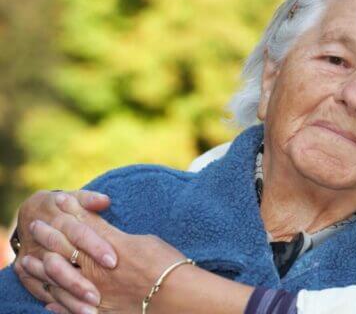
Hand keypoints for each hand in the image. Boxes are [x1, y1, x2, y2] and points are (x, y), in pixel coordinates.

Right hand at [13, 190, 115, 307]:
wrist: (32, 214)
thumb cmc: (65, 206)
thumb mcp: (76, 198)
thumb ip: (90, 200)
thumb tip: (105, 201)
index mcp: (58, 218)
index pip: (78, 234)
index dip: (95, 247)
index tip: (113, 261)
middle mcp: (43, 239)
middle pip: (62, 262)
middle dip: (80, 280)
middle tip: (99, 296)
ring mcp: (32, 257)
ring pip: (51, 281)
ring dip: (70, 297)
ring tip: (92, 311)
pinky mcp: (26, 272)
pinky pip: (40, 290)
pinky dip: (58, 304)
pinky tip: (78, 313)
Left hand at [20, 211, 186, 313]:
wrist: (177, 297)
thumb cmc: (167, 265)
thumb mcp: (144, 241)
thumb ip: (119, 238)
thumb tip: (107, 235)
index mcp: (109, 247)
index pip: (82, 225)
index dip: (69, 212)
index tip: (58, 201)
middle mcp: (96, 269)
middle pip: (64, 249)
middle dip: (49, 235)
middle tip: (37, 227)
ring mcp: (94, 292)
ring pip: (58, 280)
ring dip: (41, 269)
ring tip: (29, 262)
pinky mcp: (98, 312)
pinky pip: (69, 309)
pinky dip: (56, 303)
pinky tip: (48, 300)